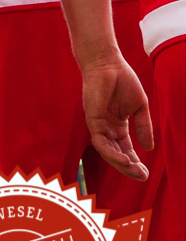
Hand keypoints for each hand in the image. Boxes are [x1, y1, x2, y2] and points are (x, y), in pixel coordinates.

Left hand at [81, 54, 152, 179]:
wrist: (108, 63)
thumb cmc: (123, 80)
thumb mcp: (139, 107)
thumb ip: (143, 127)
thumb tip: (148, 149)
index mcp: (118, 126)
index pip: (126, 150)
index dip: (135, 162)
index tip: (146, 173)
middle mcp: (107, 128)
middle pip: (117, 154)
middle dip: (129, 168)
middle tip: (142, 176)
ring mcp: (99, 126)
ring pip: (108, 152)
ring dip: (121, 164)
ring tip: (135, 170)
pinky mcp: (93, 121)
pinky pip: (100, 142)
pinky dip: (112, 153)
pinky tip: (125, 159)